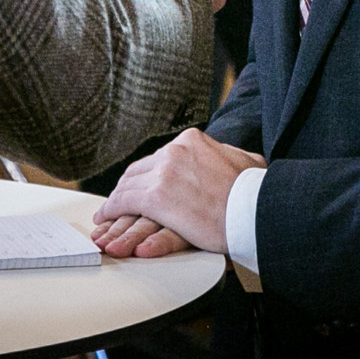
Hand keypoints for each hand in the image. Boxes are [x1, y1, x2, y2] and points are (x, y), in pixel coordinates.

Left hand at [90, 128, 263, 255]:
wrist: (252, 210)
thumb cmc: (253, 191)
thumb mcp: (245, 160)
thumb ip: (227, 154)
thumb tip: (227, 155)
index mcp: (191, 141)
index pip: (160, 157)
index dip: (148, 173)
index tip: (143, 183)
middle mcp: (173, 152)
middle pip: (140, 169)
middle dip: (128, 186)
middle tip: (119, 200)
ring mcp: (163, 173)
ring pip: (128, 185)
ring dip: (115, 200)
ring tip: (107, 212)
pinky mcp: (156, 198)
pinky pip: (124, 202)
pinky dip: (112, 210)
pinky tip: (106, 217)